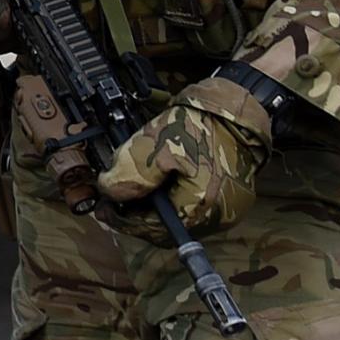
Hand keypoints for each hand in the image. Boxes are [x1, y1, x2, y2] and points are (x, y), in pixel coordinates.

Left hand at [97, 76, 272, 239]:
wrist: (235, 109)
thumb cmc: (200, 124)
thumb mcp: (155, 145)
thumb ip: (129, 174)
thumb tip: (108, 193)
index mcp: (200, 206)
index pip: (151, 229)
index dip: (122, 220)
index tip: (104, 208)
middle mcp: (218, 217)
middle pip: (166, 230)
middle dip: (137, 216)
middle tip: (115, 201)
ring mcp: (227, 210)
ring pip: (180, 221)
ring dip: (154, 210)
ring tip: (135, 192)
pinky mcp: (231, 201)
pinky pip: (195, 210)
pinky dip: (173, 202)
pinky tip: (159, 188)